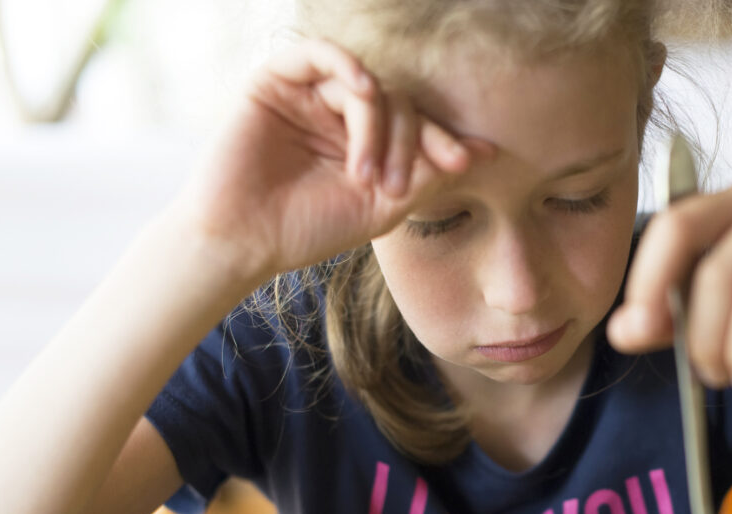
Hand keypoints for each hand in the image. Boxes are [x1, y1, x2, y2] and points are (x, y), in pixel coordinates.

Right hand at [172, 39, 490, 281]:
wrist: (245, 240)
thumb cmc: (310, 229)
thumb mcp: (384, 206)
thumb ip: (428, 175)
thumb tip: (486, 151)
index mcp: (368, 142)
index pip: (417, 125)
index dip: (443, 140)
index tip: (464, 162)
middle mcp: (342, 114)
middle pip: (399, 103)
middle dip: (409, 142)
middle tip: (394, 188)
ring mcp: (311, 95)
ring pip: (368, 85)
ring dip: (377, 127)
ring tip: (365, 175)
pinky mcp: (277, 81)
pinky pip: (319, 53)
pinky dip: (348, 66)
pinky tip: (364, 92)